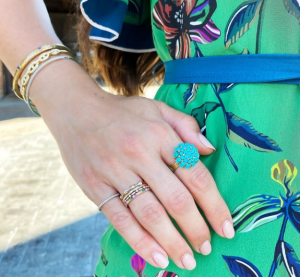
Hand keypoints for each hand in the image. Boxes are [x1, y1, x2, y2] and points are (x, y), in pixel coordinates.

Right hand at [30, 60, 234, 270]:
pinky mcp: (94, 186)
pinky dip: (139, 241)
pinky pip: (119, 219)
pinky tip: (157, 257)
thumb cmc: (123, 112)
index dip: (215, 205)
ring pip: (149, 214)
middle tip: (207, 248)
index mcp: (159, 135)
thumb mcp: (158, 108)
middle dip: (197, 229)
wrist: (77, 111)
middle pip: (176, 200)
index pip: (195, 175)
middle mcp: (139, 154)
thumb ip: (186, 125)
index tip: (226, 227)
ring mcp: (115, 171)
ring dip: (172, 242)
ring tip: (187, 260)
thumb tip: (209, 150)